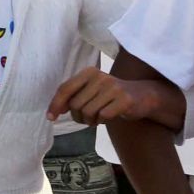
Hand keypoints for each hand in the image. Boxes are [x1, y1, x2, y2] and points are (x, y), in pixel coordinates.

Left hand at [49, 67, 167, 125]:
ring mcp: (113, 87)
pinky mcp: (124, 99)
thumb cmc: (111, 96)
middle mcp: (100, 77)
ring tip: (98, 118)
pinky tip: (108, 117)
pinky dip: (102, 121)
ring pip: (88, 112)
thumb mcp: (91, 91)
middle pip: (75, 105)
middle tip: (86, 119)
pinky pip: (103, 116)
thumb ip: (74, 97)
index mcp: (88, 72)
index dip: (55, 104)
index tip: (50, 117)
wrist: (142, 96)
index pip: (65, 88)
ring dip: (90, 121)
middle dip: (78, 117)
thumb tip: (54, 110)